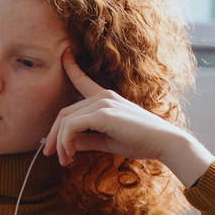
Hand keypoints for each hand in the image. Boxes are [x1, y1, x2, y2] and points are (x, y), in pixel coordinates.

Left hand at [44, 49, 212, 185]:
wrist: (164, 143)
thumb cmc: (139, 141)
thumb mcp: (106, 140)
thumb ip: (86, 140)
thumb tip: (67, 145)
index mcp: (105, 98)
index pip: (82, 80)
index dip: (70, 67)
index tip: (64, 54)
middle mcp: (102, 96)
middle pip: (64, 113)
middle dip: (53, 136)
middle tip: (50, 154)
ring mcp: (103, 102)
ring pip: (65, 121)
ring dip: (60, 143)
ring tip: (64, 160)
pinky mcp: (103, 113)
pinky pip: (71, 126)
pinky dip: (65, 142)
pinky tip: (70, 155)